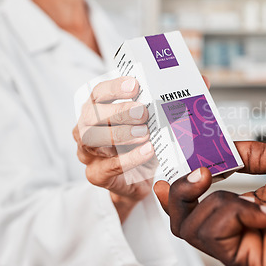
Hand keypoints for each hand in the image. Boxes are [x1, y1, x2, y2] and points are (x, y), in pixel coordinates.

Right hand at [73, 76, 156, 201]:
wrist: (137, 181)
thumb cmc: (140, 145)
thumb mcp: (147, 125)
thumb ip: (153, 109)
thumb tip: (180, 90)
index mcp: (96, 110)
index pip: (99, 93)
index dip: (114, 87)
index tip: (134, 85)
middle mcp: (86, 129)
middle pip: (92, 115)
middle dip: (118, 112)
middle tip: (142, 112)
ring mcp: (87, 153)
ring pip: (92, 139)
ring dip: (120, 134)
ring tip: (145, 133)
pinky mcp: (96, 174)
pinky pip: (108, 166)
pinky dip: (129, 158)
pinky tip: (147, 151)